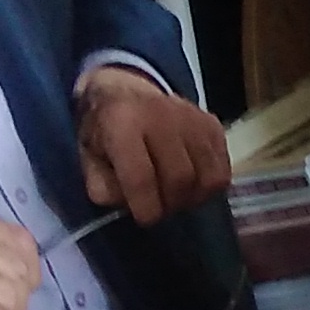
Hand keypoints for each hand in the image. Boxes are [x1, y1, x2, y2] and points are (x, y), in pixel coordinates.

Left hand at [76, 67, 232, 223]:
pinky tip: (191, 182)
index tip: (144, 218)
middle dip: (170, 204)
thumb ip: (102, 186)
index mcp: (122, 122)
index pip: (141, 177)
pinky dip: (208, 186)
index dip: (145, 208)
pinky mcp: (213, 124)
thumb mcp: (87, 158)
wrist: (126, 91)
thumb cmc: (105, 131)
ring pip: (208, 178)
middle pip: (180, 179)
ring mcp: (193, 118)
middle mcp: (162, 115)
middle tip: (160, 207)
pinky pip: (223, 170)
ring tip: (176, 196)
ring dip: (192, 198)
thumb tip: (129, 205)